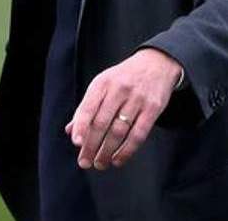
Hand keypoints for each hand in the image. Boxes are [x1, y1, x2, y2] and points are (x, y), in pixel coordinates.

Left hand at [65, 48, 182, 169]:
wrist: (157, 63)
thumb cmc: (124, 78)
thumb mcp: (103, 84)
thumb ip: (87, 107)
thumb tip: (71, 131)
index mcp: (102, 83)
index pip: (88, 107)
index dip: (81, 126)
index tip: (76, 143)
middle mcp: (119, 90)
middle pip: (102, 123)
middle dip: (92, 146)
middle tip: (85, 162)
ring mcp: (137, 99)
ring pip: (119, 131)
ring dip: (107, 151)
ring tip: (100, 163)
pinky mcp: (153, 108)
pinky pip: (138, 134)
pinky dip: (127, 150)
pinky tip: (118, 159)